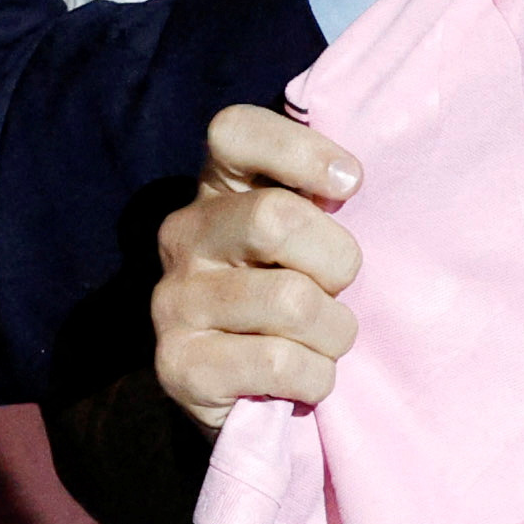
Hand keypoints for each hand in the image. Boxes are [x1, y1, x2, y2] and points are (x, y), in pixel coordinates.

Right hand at [151, 106, 358, 426]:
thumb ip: (323, 199)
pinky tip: (303, 378)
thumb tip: (350, 180)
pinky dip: (315, 377)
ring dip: (334, 331)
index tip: (350, 184)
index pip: (235, 131)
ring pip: (290, 301)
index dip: (300, 149)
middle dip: (337, 260)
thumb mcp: (310, 237)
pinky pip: (280, 363)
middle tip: (339, 288)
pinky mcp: (178, 365)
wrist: (248, 393)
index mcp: (217, 187)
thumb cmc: (297, 296)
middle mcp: (183, 235)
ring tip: (323, 341)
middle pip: (275, 218)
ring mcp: (173, 301)